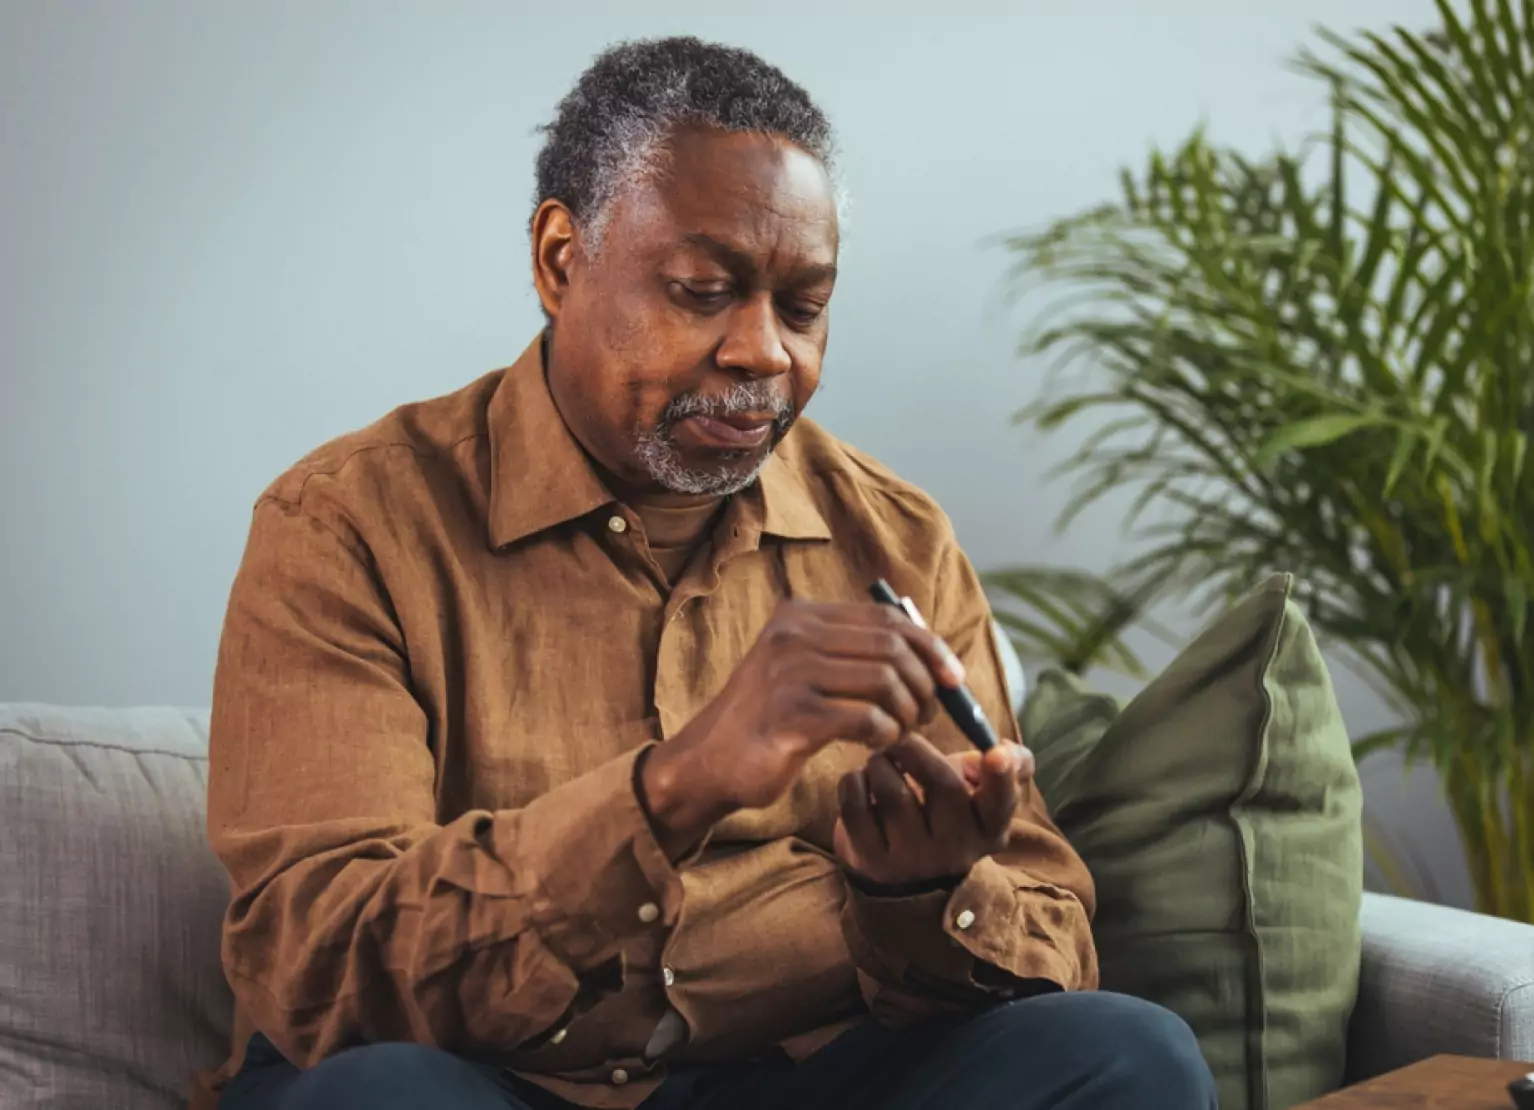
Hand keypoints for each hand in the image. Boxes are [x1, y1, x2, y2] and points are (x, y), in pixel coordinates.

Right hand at [640, 600, 965, 855]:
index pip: (886, 617)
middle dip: (924, 683)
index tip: (952, 677)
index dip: (929, 645)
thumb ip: (852, 652)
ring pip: (885, 683)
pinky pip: (867, 720)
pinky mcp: (791, 716)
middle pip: (892, 648)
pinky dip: (886, 736)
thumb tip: (930, 649)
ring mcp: (789, 673)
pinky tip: (878, 746)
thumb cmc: (769, 719)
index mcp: (799, 616)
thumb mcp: (804, 669)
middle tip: (929, 713)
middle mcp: (792, 635)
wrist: (709, 761)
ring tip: (902, 732)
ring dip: (907, 713)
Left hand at [832, 733, 1033, 886]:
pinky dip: (853, 781)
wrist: (906, 876)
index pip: (1001, 803)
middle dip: (915, 748)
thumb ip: (1006, 766)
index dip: (1002, 777)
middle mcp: (955, 848)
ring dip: (880, 762)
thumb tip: (1007, 750)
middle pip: (942, 785)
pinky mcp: (873, 862)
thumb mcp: (979, 794)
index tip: (996, 753)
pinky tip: (861, 781)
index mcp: (988, 828)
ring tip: (879, 761)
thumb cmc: (945, 815)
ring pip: (893, 792)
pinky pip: (856, 806)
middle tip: (899, 737)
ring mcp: (913, 859)